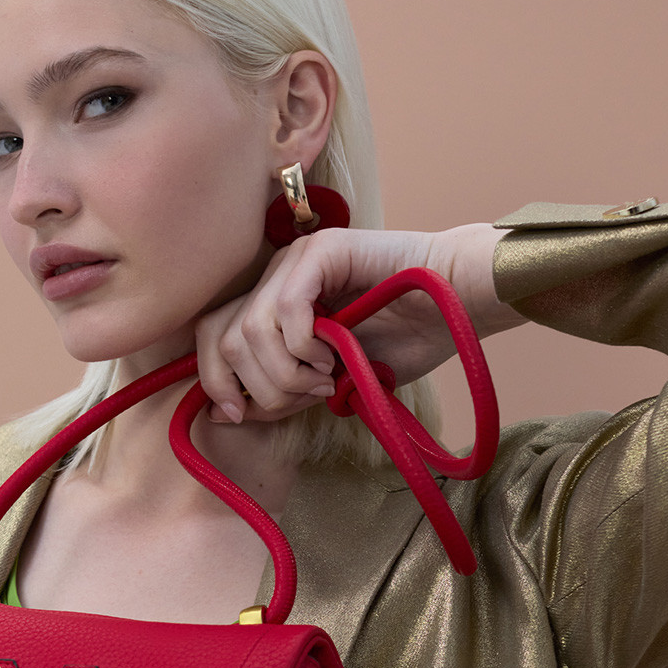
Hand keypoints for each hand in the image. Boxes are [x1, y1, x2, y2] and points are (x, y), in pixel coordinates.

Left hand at [198, 223, 523, 423]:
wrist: (456, 308)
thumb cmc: (402, 343)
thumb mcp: (327, 382)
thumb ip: (281, 392)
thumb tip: (225, 414)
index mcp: (270, 305)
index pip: (210, 338)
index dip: (214, 381)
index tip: (236, 415)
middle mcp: (274, 278)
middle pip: (220, 338)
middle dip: (257, 386)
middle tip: (305, 397)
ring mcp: (295, 260)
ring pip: (250, 330)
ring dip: (285, 372)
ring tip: (326, 379)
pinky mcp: (321, 251)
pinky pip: (285, 309)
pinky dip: (302, 347)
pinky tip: (332, 357)